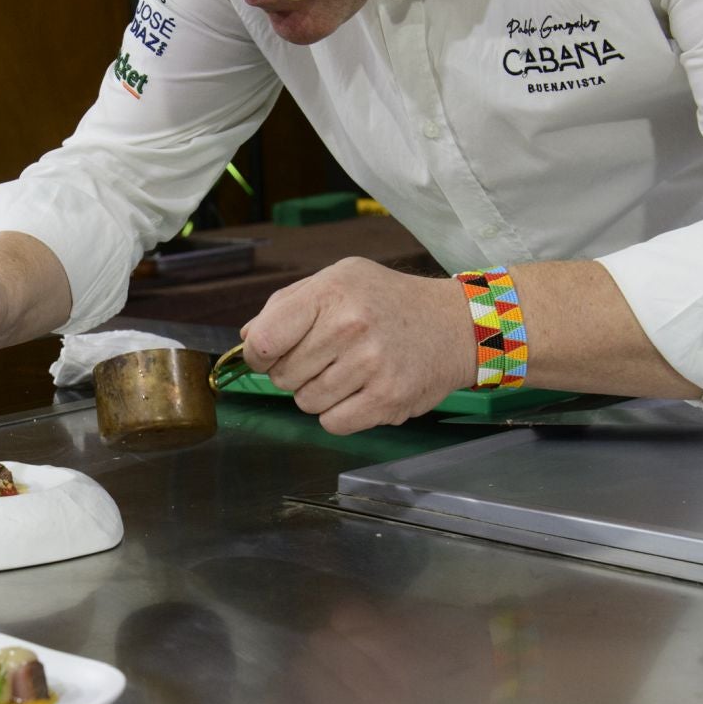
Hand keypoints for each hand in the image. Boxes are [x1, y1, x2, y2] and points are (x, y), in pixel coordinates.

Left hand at [240, 257, 471, 433]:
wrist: (454, 324)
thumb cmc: (387, 301)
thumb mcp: (338, 279)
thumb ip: (287, 304)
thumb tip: (247, 339)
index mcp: (330, 293)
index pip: (264, 341)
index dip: (259, 356)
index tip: (270, 355)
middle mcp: (350, 326)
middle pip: (282, 376)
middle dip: (293, 373)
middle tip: (324, 359)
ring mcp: (370, 365)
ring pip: (306, 402)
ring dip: (317, 394)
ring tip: (346, 373)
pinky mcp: (388, 399)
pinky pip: (333, 423)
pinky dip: (339, 414)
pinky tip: (358, 392)